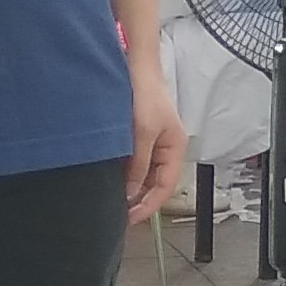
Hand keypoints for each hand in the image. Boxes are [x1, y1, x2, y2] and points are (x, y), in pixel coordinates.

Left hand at [124, 51, 187, 225]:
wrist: (134, 67)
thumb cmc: (145, 94)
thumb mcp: (143, 133)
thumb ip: (139, 164)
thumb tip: (131, 191)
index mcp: (175, 149)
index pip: (166, 187)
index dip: (149, 206)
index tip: (130, 219)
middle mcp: (165, 148)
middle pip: (155, 184)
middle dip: (139, 200)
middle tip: (119, 214)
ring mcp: (151, 142)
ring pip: (142, 174)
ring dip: (130, 187)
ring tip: (113, 200)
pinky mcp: (137, 136)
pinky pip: (133, 162)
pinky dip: (123, 173)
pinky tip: (110, 179)